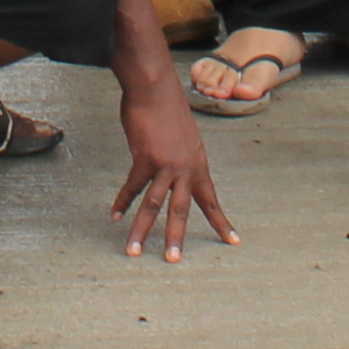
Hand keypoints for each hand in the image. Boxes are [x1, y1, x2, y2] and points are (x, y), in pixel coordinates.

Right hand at [111, 92, 236, 262]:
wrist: (155, 87)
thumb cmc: (167, 108)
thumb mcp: (184, 137)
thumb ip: (181, 158)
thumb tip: (173, 171)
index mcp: (198, 164)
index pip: (211, 199)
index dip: (221, 222)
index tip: (233, 242)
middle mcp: (186, 168)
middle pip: (182, 210)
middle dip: (177, 237)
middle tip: (173, 261)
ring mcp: (166, 164)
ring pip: (154, 205)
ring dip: (142, 230)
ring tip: (133, 251)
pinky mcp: (146, 158)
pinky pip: (133, 187)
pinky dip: (122, 201)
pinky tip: (114, 215)